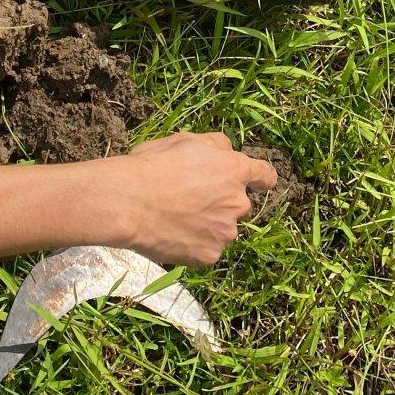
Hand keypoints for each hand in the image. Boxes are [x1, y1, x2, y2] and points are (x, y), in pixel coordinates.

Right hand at [110, 131, 277, 265]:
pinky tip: (173, 233)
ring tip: (176, 217)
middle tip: (190, 199)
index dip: (262, 178)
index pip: (265, 175)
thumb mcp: (185, 139)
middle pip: (239, 204)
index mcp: (234, 170)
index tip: (260, 182)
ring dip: (209, 225)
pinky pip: (207, 249)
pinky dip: (194, 244)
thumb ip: (215, 145)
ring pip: (223, 228)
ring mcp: (225, 233)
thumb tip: (228, 151)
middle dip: (222, 202)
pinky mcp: (210, 255)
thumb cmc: (153, 165)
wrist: (130, 202)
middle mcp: (237, 203)